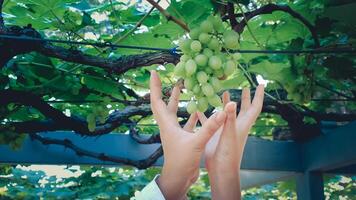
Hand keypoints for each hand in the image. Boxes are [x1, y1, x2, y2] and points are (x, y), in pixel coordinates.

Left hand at [149, 71, 226, 199]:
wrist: (179, 178)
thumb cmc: (182, 161)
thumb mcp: (196, 142)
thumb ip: (209, 127)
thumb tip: (222, 111)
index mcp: (167, 124)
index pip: (157, 101)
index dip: (154, 86)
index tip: (154, 72)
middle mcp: (169, 126)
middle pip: (165, 104)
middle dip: (167, 90)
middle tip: (173, 78)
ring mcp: (175, 133)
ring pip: (175, 113)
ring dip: (177, 101)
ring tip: (183, 89)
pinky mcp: (182, 139)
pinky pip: (185, 123)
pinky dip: (190, 116)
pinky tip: (197, 111)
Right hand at [198, 85, 264, 199]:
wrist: (221, 168)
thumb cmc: (229, 152)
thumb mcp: (229, 133)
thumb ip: (230, 117)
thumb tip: (232, 102)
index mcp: (244, 124)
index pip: (254, 107)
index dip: (258, 96)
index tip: (261, 84)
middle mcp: (236, 125)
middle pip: (243, 109)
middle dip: (244, 98)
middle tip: (244, 87)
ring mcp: (225, 129)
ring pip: (227, 113)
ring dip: (227, 103)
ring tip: (224, 93)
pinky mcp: (215, 133)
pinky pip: (211, 120)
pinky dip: (207, 114)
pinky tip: (199, 109)